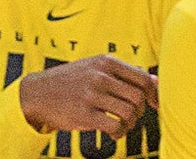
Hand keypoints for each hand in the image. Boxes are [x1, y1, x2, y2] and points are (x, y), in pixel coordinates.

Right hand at [17, 55, 157, 139]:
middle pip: (139, 96)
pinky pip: (115, 127)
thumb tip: (158, 82)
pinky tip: (112, 134)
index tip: (152, 105)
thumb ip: (125, 74)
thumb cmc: (73, 81)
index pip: (143, 78)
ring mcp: (91, 94)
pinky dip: (119, 134)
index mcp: (105, 61)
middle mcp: (99, 75)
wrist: (37, 93)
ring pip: (129, 112)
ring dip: (130, 124)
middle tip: (130, 116)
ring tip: (121, 125)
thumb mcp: (96, 69)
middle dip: (140, 110)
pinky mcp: (84, 114)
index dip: (153, 94)